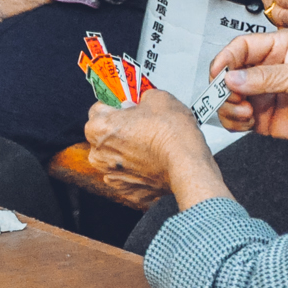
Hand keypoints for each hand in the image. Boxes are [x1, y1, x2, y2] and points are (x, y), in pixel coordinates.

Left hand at [82, 91, 223, 210]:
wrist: (188, 164)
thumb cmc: (172, 133)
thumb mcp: (157, 97)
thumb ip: (141, 98)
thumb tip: (141, 102)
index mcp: (98, 128)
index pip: (99, 108)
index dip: (116, 105)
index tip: (127, 107)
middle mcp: (99, 154)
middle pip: (104, 135)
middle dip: (120, 129)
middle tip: (142, 125)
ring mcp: (111, 175)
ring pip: (115, 158)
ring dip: (127, 151)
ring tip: (149, 145)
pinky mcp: (127, 191)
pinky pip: (128, 175)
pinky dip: (137, 170)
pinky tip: (152, 162)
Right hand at [208, 29, 287, 152]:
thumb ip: (265, 77)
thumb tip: (232, 78)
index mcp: (279, 47)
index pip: (241, 47)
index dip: (226, 59)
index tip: (218, 74)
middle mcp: (266, 68)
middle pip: (229, 72)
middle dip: (224, 87)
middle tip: (230, 97)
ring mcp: (261, 92)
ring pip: (227, 96)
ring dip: (228, 106)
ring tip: (244, 112)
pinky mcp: (260, 115)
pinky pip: (235, 117)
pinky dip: (234, 121)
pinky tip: (248, 122)